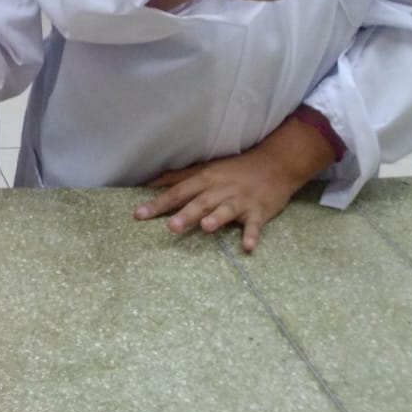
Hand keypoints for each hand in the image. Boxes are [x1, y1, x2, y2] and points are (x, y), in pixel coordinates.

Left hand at [134, 116, 333, 252]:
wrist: (274, 164)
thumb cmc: (234, 169)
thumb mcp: (204, 169)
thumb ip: (177, 177)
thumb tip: (148, 183)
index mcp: (204, 180)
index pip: (177, 193)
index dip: (157, 203)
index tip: (138, 215)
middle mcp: (219, 190)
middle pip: (199, 202)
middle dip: (185, 214)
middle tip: (170, 227)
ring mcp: (240, 200)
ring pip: (226, 210)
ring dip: (217, 218)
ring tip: (206, 227)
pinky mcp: (259, 211)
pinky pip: (255, 225)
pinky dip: (251, 235)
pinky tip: (247, 248)